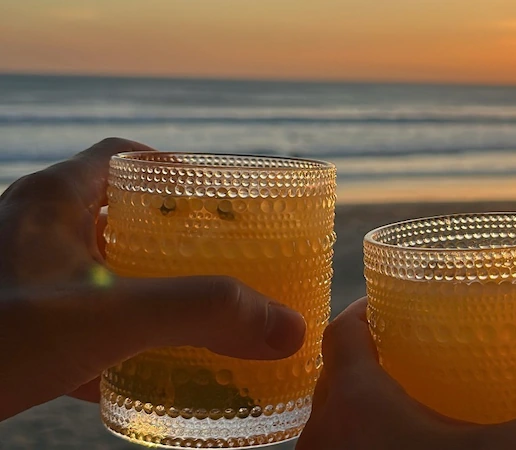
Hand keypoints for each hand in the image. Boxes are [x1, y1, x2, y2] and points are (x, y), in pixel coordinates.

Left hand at [0, 138, 305, 420]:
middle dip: (165, 236)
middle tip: (215, 260)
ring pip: (91, 269)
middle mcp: (29, 232)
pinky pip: (71, 318)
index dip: (173, 171)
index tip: (216, 199)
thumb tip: (288, 328)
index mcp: (52, 203)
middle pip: (112, 213)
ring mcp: (16, 280)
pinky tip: (135, 369)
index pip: (120, 159)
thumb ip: (200, 315)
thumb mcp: (108, 318)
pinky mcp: (10, 326)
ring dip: (138, 286)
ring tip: (186, 311)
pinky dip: (109, 336)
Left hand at [298, 298, 515, 449]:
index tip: (397, 300)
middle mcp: (325, 437)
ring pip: (339, 423)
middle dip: (376, 357)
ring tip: (419, 398)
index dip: (367, 310)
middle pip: (339, 376)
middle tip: (420, 346)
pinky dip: (372, 445)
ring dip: (371, 406)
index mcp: (353, 404)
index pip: (343, 331)